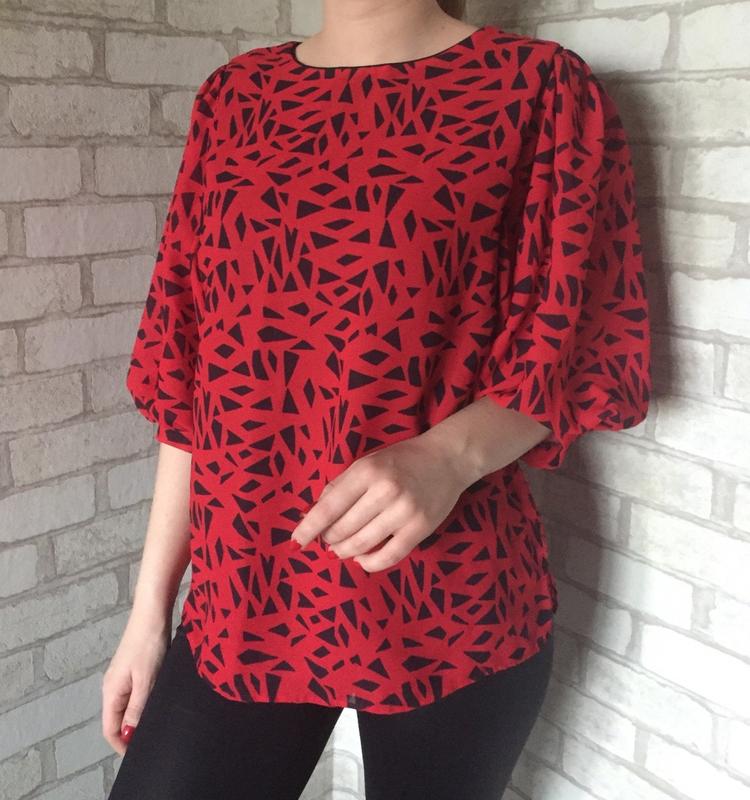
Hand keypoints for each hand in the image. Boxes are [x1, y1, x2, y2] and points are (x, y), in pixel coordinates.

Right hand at [101, 615, 170, 754]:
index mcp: (111, 691)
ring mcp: (123, 677)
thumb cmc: (149, 644)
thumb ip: (137, 708)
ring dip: (138, 717)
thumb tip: (128, 734)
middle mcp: (113, 686)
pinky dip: (144, 702)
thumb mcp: (146, 680)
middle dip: (131, 732)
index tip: (138, 753)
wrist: (153, 612)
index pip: (110, 728)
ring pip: (127, 706)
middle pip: (117, 719)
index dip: (122, 744)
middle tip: (151, 738)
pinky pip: (135, 693)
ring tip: (157, 722)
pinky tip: (158, 701)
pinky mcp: (134, 668)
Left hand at [289, 432, 476, 572]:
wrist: (447, 458)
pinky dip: (370, 563)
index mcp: (366, 471)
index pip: (329, 507)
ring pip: (362, 544)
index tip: (294, 542)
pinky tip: (362, 559)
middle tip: (327, 540)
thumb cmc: (401, 460)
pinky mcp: (420, 528)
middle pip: (343, 529)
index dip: (308, 528)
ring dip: (345, 552)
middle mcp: (384, 491)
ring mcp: (404, 511)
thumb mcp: (367, 463)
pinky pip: (389, 556)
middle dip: (328, 539)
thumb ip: (340, 486)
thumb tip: (312, 516)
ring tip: (340, 550)